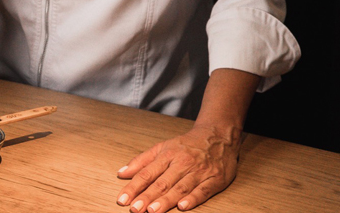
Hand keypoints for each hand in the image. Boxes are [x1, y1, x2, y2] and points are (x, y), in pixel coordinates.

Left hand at [116, 123, 241, 211]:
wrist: (218, 135)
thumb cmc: (186, 145)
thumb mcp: (162, 147)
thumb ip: (141, 161)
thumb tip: (121, 173)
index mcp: (167, 155)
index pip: (147, 173)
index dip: (134, 187)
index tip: (123, 199)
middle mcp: (182, 163)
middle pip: (162, 182)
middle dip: (147, 197)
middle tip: (135, 209)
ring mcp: (199, 171)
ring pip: (180, 187)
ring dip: (166, 200)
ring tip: (153, 211)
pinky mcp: (215, 179)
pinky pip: (203, 190)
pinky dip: (193, 198)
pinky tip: (182, 206)